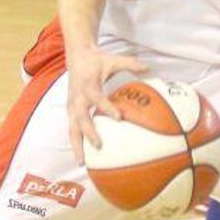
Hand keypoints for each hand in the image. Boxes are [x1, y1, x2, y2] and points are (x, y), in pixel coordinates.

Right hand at [65, 45, 147, 164]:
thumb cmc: (97, 60)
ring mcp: (72, 105)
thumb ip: (130, 64)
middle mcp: (78, 97)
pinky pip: (71, 129)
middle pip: (81, 118)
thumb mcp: (113, 60)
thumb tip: (149, 69)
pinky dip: (75, 143)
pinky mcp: (70, 110)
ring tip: (82, 162)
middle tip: (99, 146)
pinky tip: (81, 158)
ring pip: (72, 128)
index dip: (106, 107)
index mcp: (89, 85)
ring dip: (76, 145)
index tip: (119, 117)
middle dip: (89, 132)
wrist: (76, 56)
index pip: (97, 98)